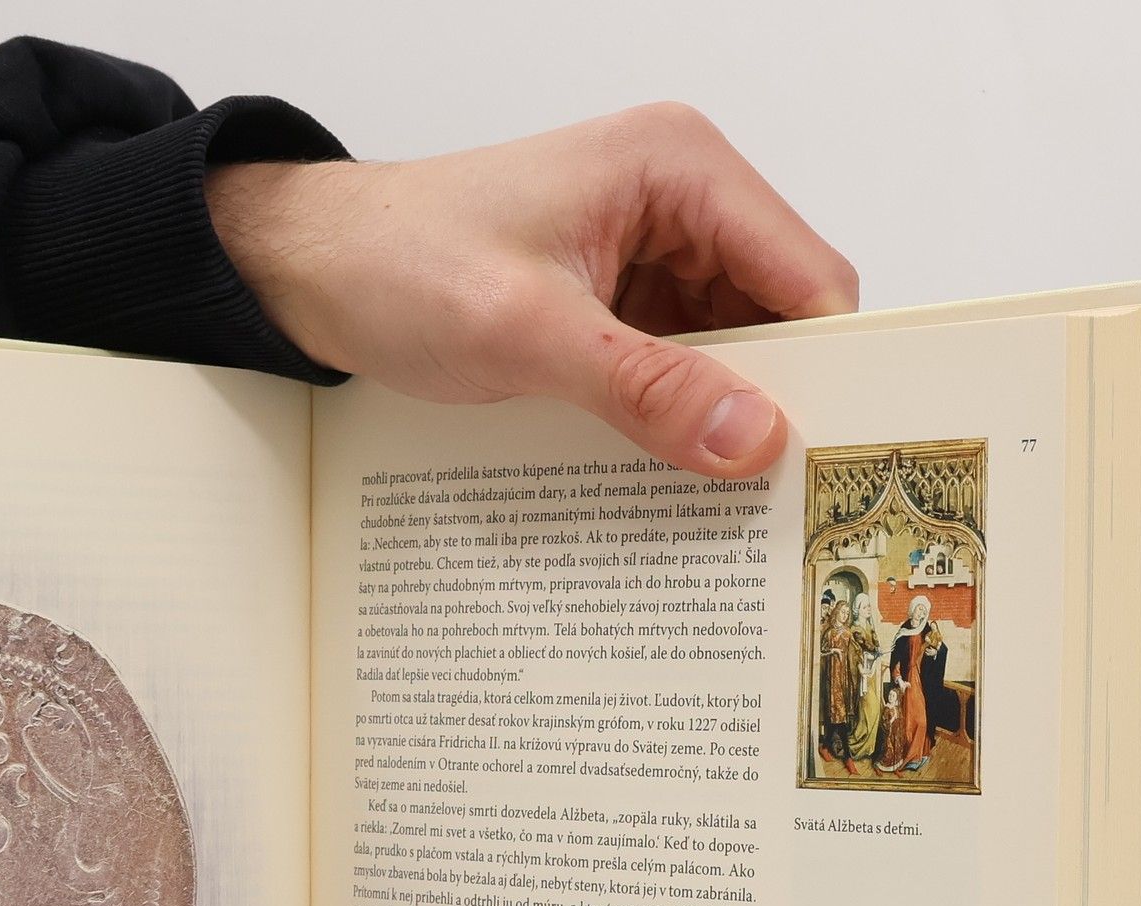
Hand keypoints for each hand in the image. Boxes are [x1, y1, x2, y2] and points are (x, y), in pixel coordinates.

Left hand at [208, 103, 857, 475]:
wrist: (311, 269)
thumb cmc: (399, 264)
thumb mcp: (525, 332)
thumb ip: (644, 387)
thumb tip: (753, 436)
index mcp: (679, 168)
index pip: (807, 274)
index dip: (829, 368)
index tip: (828, 460)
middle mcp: (679, 200)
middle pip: (778, 317)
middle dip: (773, 402)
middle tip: (772, 503)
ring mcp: (647, 253)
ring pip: (728, 353)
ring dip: (716, 419)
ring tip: (714, 502)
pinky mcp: (612, 302)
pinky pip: (672, 367)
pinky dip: (671, 418)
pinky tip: (661, 474)